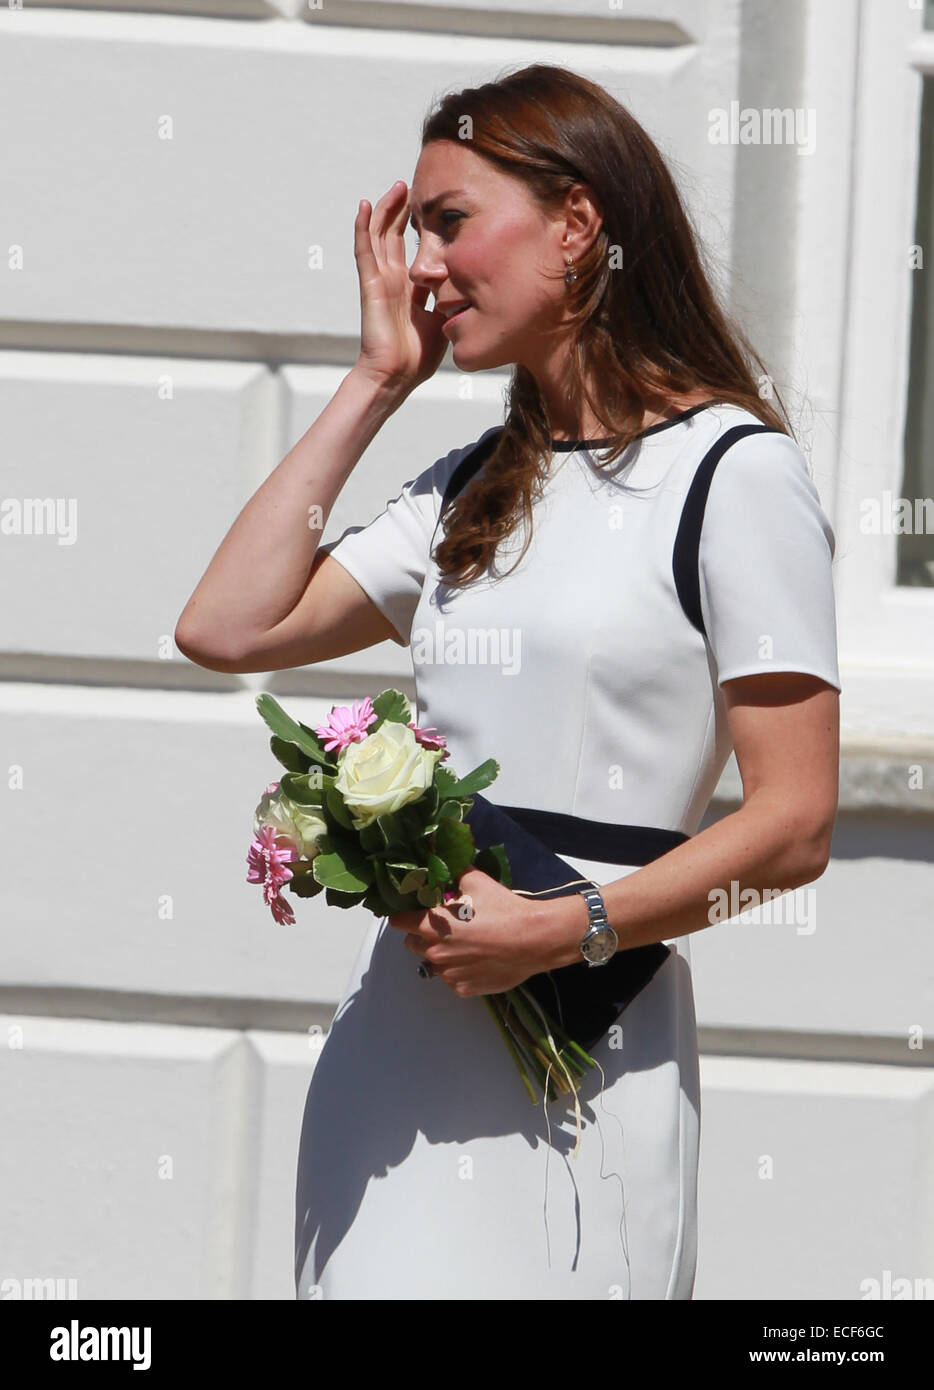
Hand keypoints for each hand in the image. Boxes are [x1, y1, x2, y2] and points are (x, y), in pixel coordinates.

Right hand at [353, 180, 447, 392]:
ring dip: (386, 210)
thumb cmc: (416, 357)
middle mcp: (392, 280)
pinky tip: (365, 205)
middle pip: (393, 236)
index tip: (431, 209)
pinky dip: (362, 227)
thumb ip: (448, 301)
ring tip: (396, 187)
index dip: (418, 229)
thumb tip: (469, 287)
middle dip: (402, 211)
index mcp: (408, 289)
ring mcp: (379, 280)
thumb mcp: (442, 321)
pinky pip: (364, 250)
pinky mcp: (370, 284)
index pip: (411, 251)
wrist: (397, 376)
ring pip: (378, 236)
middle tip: (412, 187)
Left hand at [386, 866, 553, 996]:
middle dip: (422, 935)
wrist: (534, 940)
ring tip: (466, 944)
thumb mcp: (476, 881)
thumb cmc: (502, 909)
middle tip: (446, 926)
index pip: (399, 922)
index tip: (413, 912)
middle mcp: (434, 953)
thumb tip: (443, 859)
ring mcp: (449, 974)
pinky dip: (459, 970)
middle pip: (412, 944)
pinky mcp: (464, 988)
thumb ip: (454, 872)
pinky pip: (452, 979)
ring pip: (433, 963)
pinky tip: (477, 960)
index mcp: (431, 926)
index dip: (404, 914)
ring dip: (442, 954)